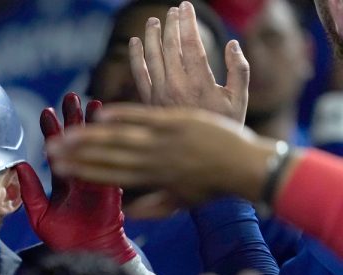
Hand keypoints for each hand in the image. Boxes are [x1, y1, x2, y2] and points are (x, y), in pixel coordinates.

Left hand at [15, 93, 135, 262]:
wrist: (85, 255)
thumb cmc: (62, 238)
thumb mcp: (39, 213)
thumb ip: (29, 190)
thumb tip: (18, 166)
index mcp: (64, 179)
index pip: (58, 149)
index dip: (52, 130)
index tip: (47, 111)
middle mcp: (81, 174)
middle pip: (78, 140)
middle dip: (74, 117)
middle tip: (70, 95)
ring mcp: (97, 178)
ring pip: (95, 145)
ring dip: (94, 124)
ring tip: (91, 101)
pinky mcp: (111, 186)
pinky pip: (110, 160)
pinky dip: (110, 143)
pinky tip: (110, 125)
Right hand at [47, 103, 280, 217]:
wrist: (246, 167)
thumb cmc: (213, 187)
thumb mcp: (182, 203)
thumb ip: (152, 209)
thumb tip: (128, 215)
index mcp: (152, 181)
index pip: (109, 176)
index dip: (82, 173)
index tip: (59, 171)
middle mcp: (153, 161)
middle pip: (106, 158)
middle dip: (75, 155)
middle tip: (50, 151)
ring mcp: (164, 140)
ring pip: (119, 138)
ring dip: (89, 136)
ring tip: (65, 134)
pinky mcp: (176, 121)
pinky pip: (143, 117)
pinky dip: (121, 114)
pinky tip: (99, 113)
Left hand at [129, 1, 248, 122]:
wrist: (202, 158)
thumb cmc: (226, 128)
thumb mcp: (240, 99)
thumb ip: (240, 69)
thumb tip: (232, 43)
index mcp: (201, 83)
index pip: (192, 44)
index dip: (188, 23)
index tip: (186, 7)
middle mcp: (177, 87)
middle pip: (170, 47)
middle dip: (170, 25)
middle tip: (172, 10)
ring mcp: (160, 95)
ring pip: (152, 58)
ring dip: (151, 36)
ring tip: (152, 21)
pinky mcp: (149, 103)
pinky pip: (139, 74)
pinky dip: (135, 57)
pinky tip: (134, 43)